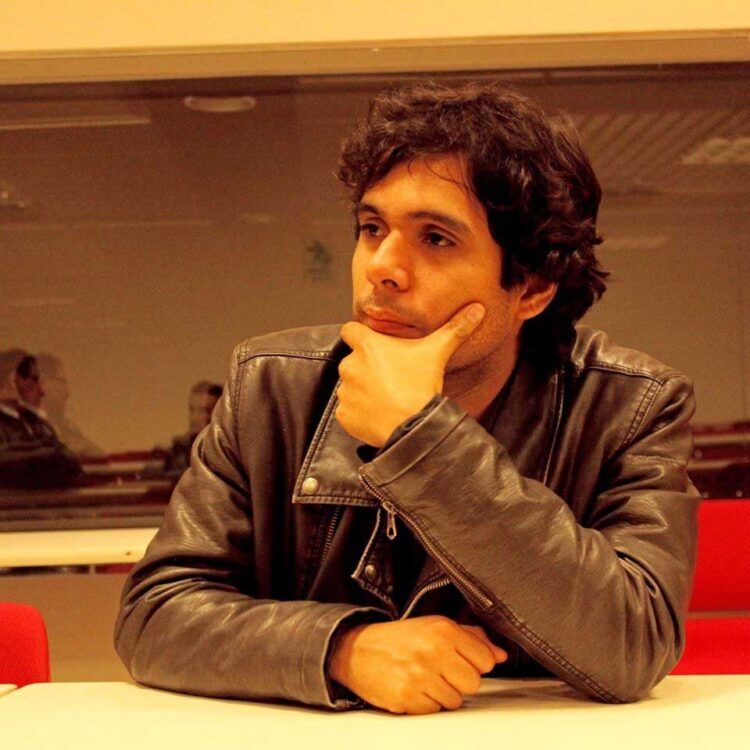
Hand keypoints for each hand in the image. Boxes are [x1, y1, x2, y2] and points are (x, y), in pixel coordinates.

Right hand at [328, 615, 506, 714]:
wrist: (358, 650)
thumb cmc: (400, 638)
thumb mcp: (435, 626)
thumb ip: (471, 638)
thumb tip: (500, 654)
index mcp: (443, 630)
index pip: (486, 659)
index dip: (476, 662)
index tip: (461, 658)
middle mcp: (433, 651)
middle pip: (474, 683)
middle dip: (460, 679)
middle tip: (442, 669)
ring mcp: (420, 676)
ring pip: (456, 701)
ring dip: (443, 693)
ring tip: (425, 677)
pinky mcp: (407, 698)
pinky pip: (435, 711)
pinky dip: (427, 703)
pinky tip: (415, 687)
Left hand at [336, 303, 485, 445]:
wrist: (413, 426)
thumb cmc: (421, 386)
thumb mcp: (437, 352)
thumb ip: (455, 329)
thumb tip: (478, 309)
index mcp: (367, 346)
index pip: (349, 330)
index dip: (359, 336)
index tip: (371, 345)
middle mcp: (350, 366)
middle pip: (353, 361)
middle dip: (366, 368)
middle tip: (388, 377)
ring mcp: (345, 392)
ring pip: (350, 387)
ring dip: (362, 390)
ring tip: (385, 398)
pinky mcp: (344, 414)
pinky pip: (348, 410)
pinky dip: (359, 413)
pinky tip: (378, 414)